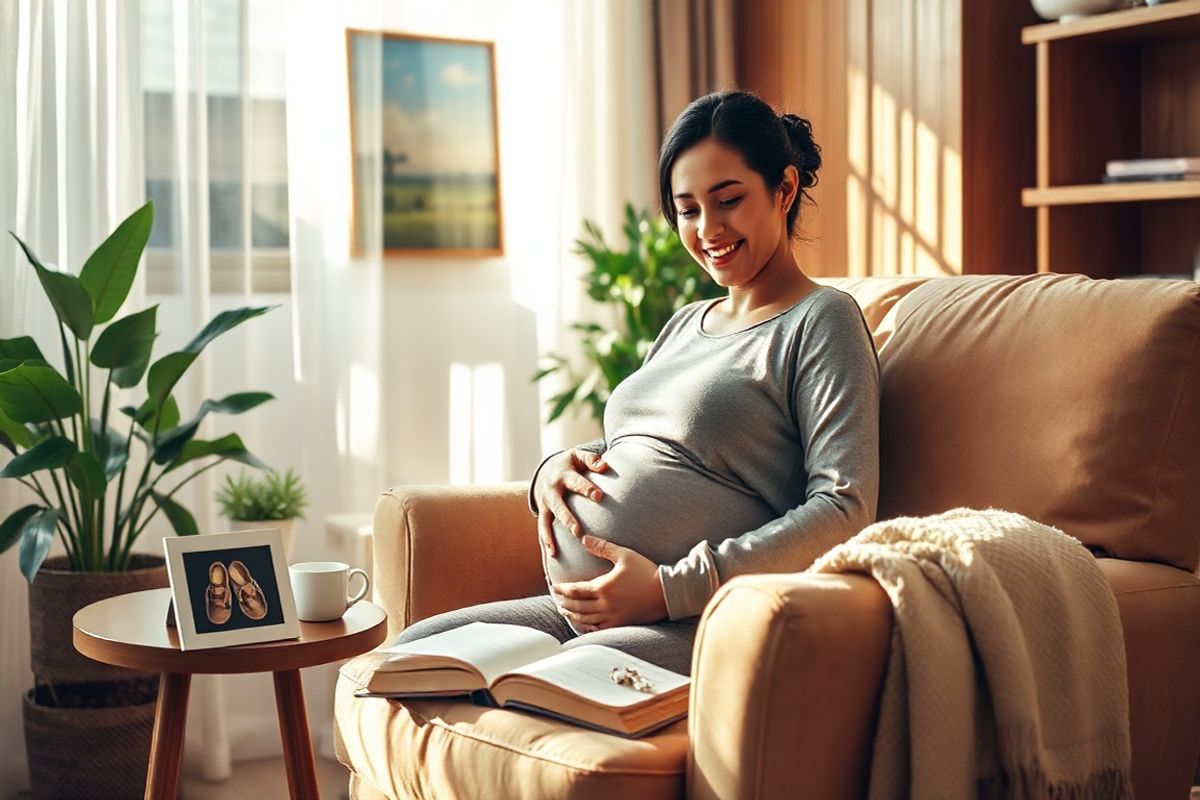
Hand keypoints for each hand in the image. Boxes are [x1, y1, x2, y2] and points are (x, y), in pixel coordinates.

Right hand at [535, 448, 607, 556]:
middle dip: (567, 517)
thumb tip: (604, 466)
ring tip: (558, 548)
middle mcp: (551, 489)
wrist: (550, 468)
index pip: (576, 482)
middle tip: (576, 530)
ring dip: (552, 534)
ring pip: (547, 519)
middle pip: (558, 504)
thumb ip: (592, 460)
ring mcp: (545, 502)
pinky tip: (553, 554)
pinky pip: (543, 527)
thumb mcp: (580, 456)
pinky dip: (546, 540)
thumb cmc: (572, 464)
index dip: (587, 488)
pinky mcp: (544, 512)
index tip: (599, 496)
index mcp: (563, 474)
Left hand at [551, 536, 668, 630]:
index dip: (562, 589)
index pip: (576, 590)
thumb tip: (583, 539)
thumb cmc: (646, 571)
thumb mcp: (624, 555)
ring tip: (565, 611)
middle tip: (557, 600)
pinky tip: (583, 624)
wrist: (666, 593)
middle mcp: (605, 604)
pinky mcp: (620, 624)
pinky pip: (598, 629)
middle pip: (577, 606)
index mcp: (604, 587)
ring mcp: (612, 617)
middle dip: (565, 602)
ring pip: (585, 619)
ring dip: (572, 615)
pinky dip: (586, 626)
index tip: (554, 587)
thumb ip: (602, 547)